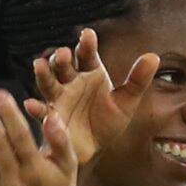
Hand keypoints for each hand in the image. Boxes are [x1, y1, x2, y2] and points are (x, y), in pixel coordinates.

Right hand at [31, 29, 156, 157]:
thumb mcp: (126, 102)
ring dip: (44, 74)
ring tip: (40, 65)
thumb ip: (137, 80)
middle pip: (64, 66)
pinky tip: (31, 105)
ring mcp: (59, 98)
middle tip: (63, 53)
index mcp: (90, 73)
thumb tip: (154, 56)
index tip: (88, 35)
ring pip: (48, 82)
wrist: (94, 149)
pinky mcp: (51, 117)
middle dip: (61, 58)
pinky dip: (37, 109)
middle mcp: (72, 81)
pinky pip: (42, 111)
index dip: (86, 45)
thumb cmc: (108, 122)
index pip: (87, 55)